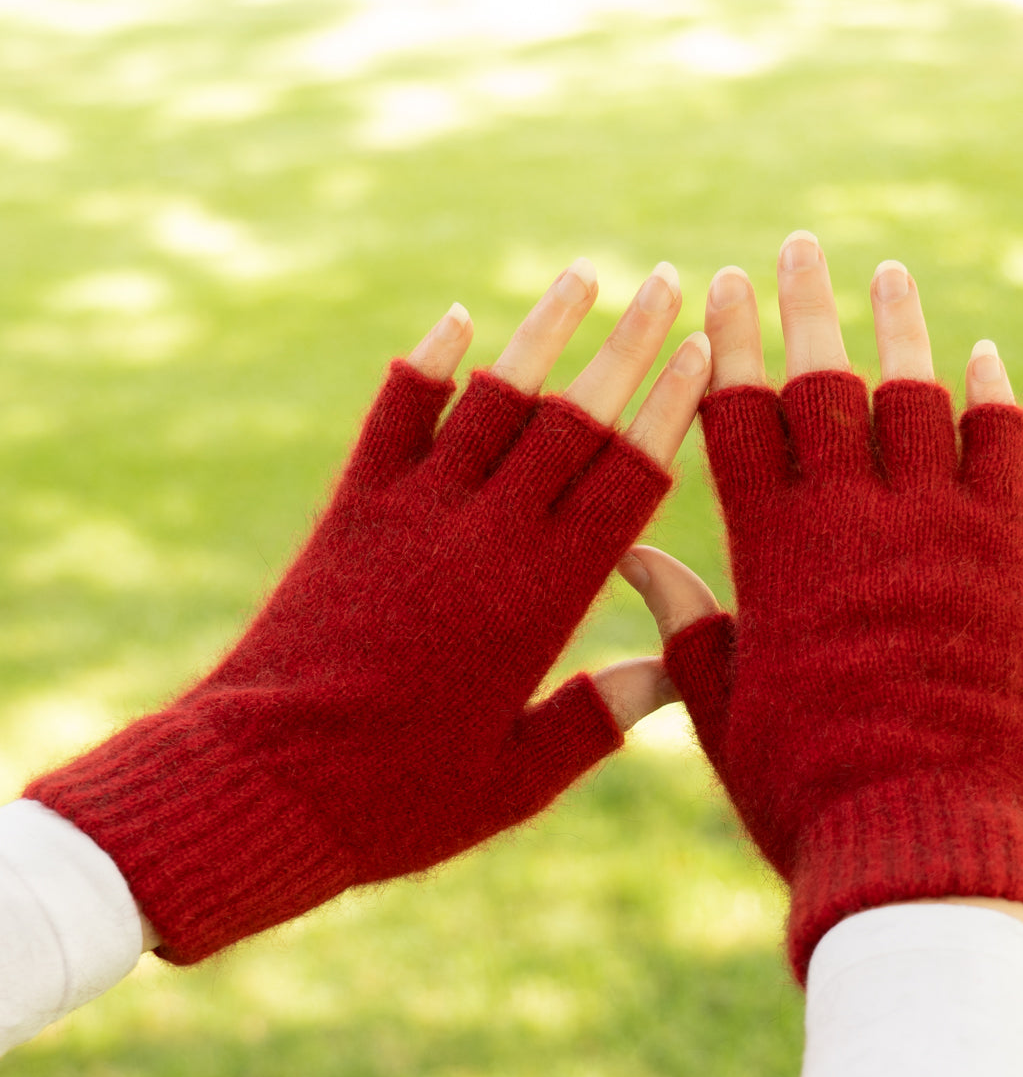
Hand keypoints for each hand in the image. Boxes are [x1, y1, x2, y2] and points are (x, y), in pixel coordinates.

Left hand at [31, 258, 713, 963]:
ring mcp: (415, 512)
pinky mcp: (353, 509)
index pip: (630, 477)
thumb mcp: (517, 778)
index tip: (707, 350)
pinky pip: (397, 414)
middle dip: (630, 344)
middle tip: (668, 282)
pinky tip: (458, 320)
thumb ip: (598, 717)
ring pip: (494, 397)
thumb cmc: (398, 797)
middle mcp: (487, 535)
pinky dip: (429, 363)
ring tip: (585, 278)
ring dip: (543, 331)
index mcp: (545, 597)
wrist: (263, 783)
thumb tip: (671, 672)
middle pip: (576, 417)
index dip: (675, 408)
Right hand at [643, 235, 1022, 982]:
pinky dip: (991, 396)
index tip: (715, 292)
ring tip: (883, 272)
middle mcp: (851, 521)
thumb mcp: (721, 708)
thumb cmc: (803, 788)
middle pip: (822, 382)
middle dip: (802, 308)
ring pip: (914, 394)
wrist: (920, 844)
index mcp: (770, 554)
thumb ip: (685, 622)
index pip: (735, 418)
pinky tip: (980, 354)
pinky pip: (1003, 448)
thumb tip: (632, 558)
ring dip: (896, 326)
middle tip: (795, 250)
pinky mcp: (1005, 557)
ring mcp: (935, 531)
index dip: (722, 349)